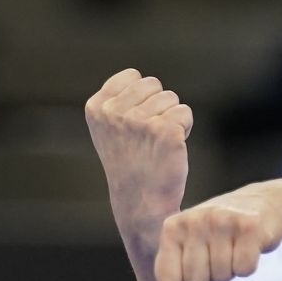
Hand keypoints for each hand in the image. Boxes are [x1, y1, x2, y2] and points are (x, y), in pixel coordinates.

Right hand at [84, 68, 193, 256]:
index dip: (139, 98)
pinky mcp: (166, 131)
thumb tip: (138, 78)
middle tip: (148, 137)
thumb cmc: (129, 163)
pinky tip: (170, 149)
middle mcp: (115, 112)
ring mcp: (140, 121)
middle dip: (156, 105)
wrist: (140, 204)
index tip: (132, 125)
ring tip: (157, 145)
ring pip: (171, 98)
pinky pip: (184, 113)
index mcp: (96, 107)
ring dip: (170, 118)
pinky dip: (183, 129)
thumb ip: (117, 100)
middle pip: (153, 84)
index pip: (132, 76)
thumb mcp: (109, 129)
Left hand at [154, 183, 281, 280]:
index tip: (195, 268)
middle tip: (218, 255)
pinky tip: (248, 246)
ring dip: (230, 271)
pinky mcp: (250, 226)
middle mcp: (194, 220)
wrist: (260, 204)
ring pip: (222, 277)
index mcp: (172, 227)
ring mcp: (222, 220)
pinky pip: (244, 269)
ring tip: (233, 249)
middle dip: (209, 278)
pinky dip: (248, 266)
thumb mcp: (191, 258)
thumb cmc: (218, 236)